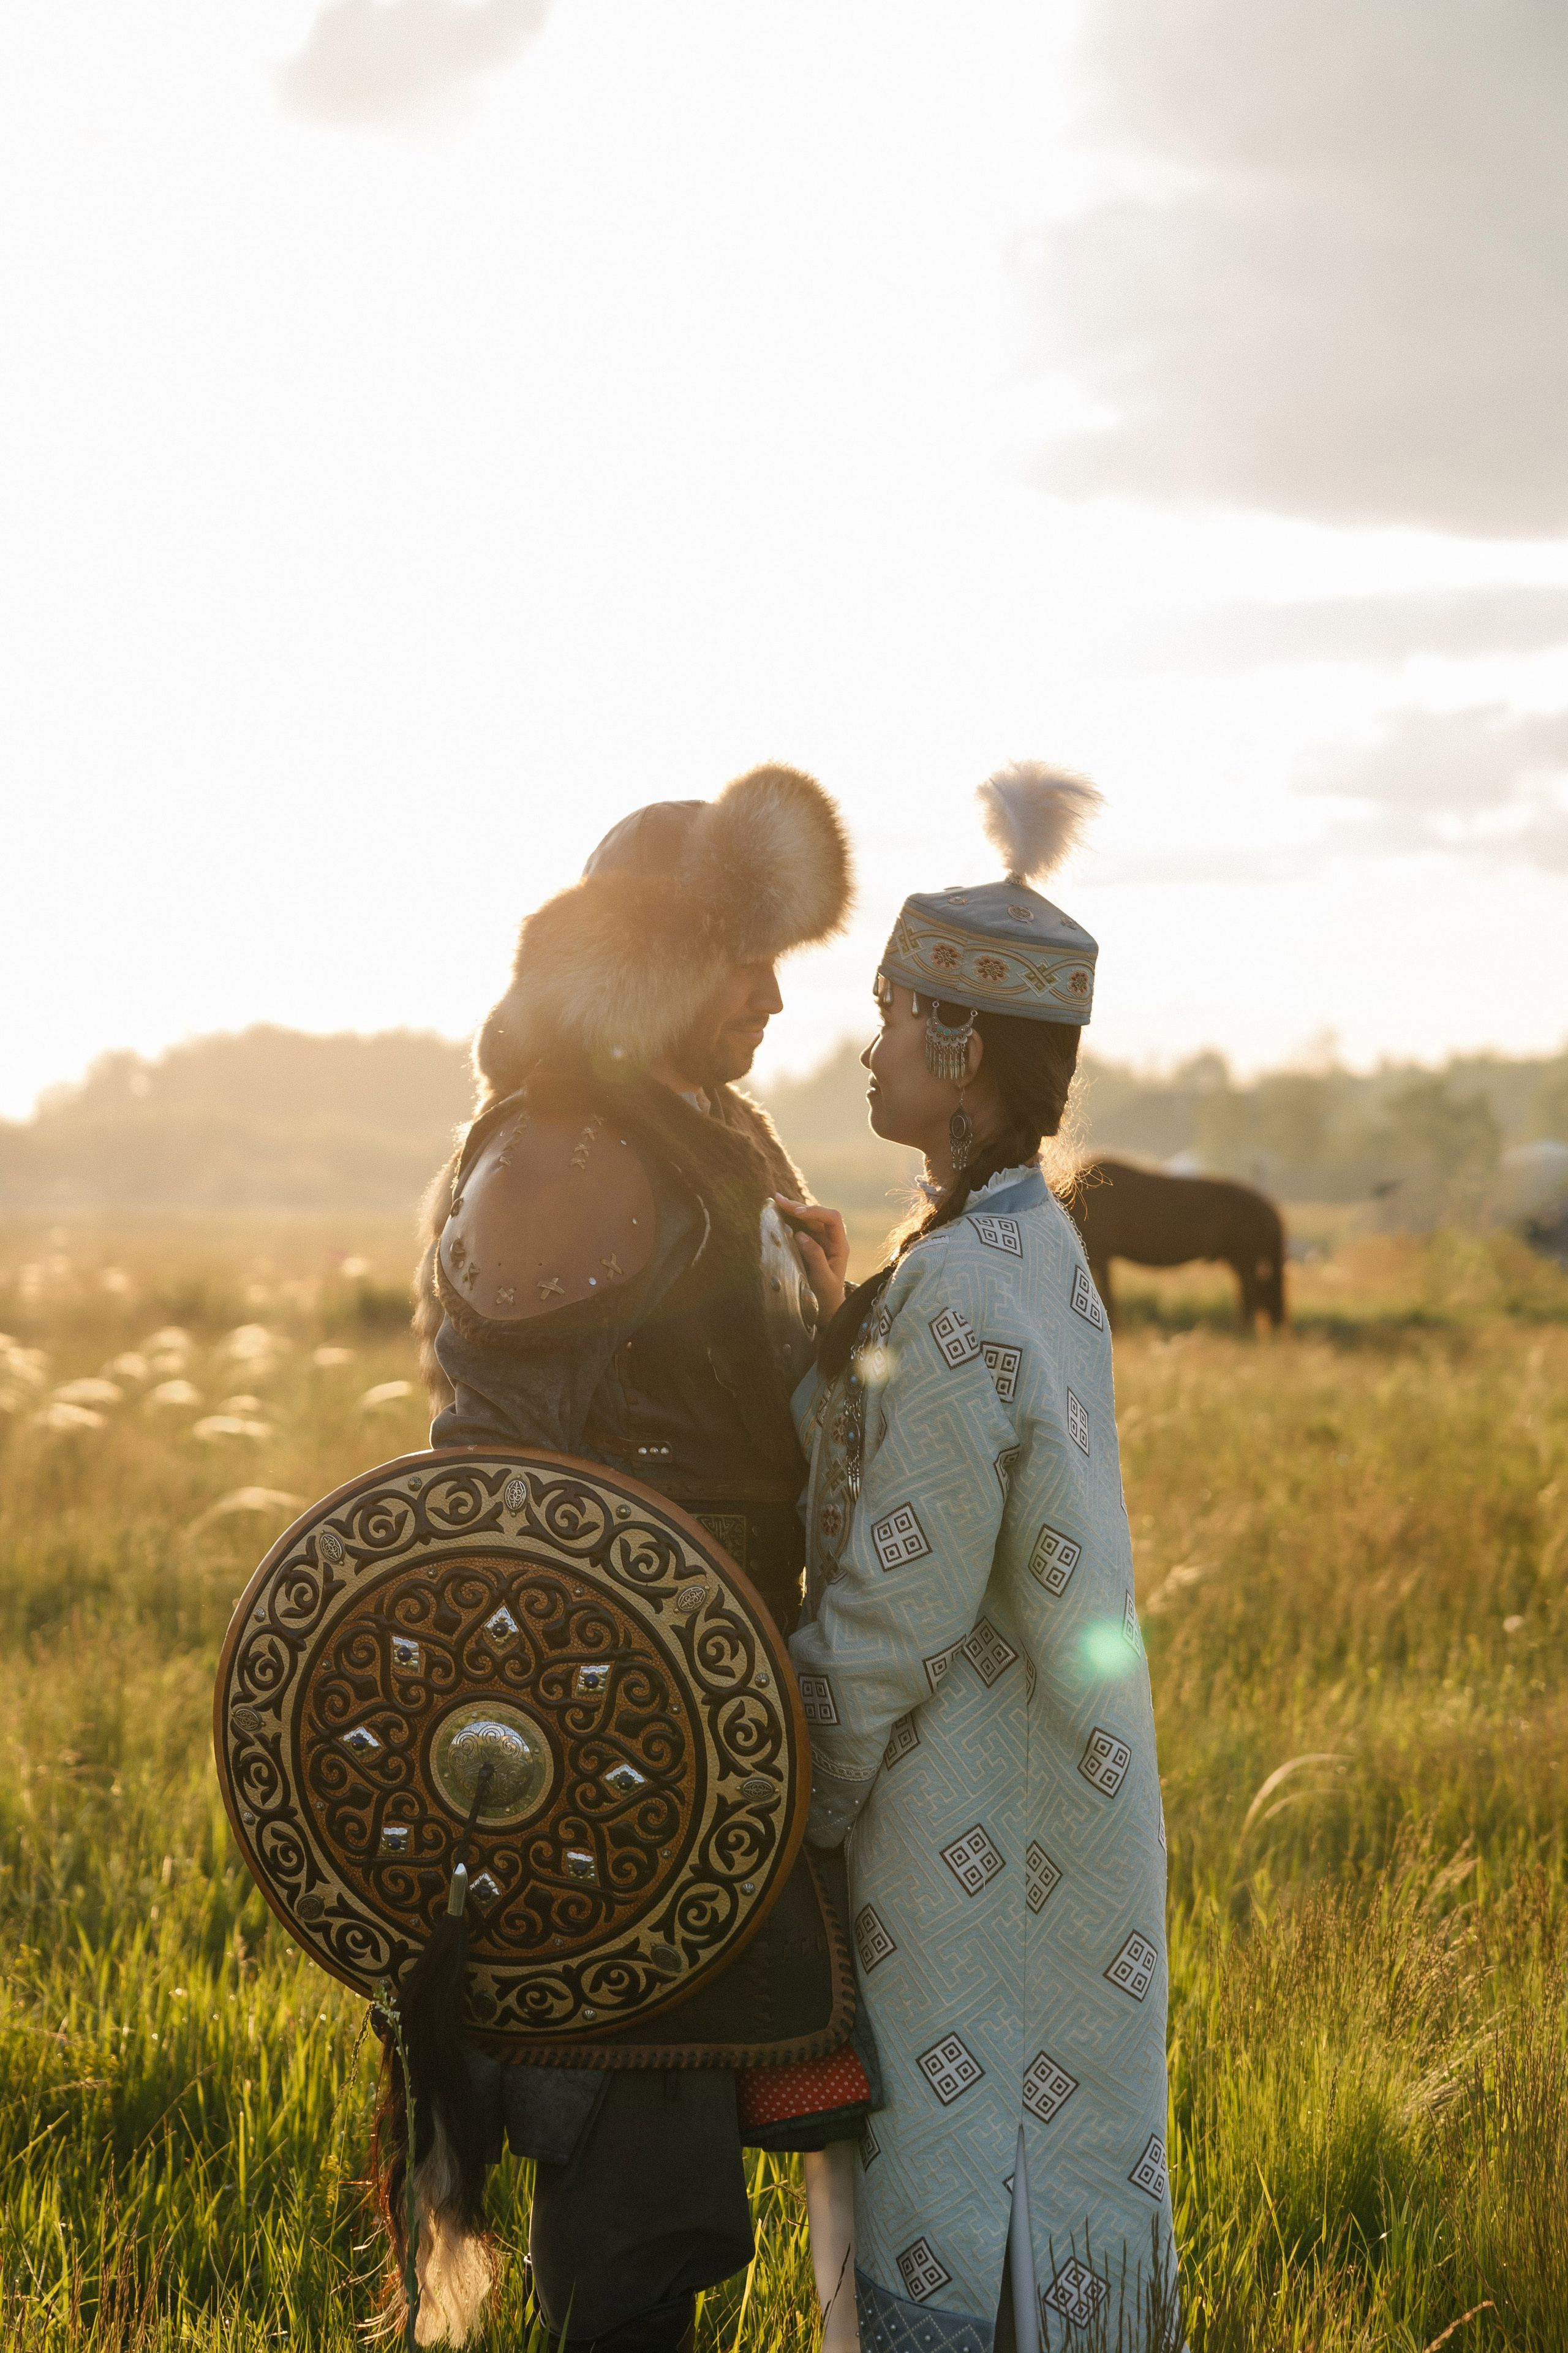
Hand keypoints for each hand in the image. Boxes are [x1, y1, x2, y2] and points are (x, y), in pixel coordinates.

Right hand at [774, 1196, 849, 1325]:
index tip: (798, 1213)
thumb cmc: (827, 1297)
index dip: (816, 1212)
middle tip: (778, 1200)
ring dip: (792, 1210)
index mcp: (840, 1246)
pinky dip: (789, 1220)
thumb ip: (815, 1257)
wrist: (825, 1310)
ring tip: (776, 1201)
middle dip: (799, 1207)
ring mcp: (819, 1242)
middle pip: (818, 1215)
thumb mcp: (823, 1280)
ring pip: (808, 1220)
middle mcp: (831, 1240)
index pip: (833, 1219)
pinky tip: (778, 1213)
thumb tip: (800, 1235)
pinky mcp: (808, 1246)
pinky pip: (800, 1228)